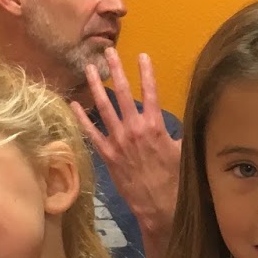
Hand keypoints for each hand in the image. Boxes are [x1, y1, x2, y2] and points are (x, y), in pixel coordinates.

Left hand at [72, 49, 181, 238]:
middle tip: (108, 52)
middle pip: (123, 93)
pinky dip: (83, 118)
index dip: (147, 72)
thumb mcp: (183, 153)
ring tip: (90, 69)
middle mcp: (134, 129)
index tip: (142, 55)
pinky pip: (91, 133)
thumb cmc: (175, 181)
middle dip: (116, 70)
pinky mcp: (107, 154)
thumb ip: (177, 133)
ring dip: (96, 87)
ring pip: (104, 108)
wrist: (159, 205)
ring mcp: (118, 141)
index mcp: (155, 126)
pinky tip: (75, 104)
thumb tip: (182, 122)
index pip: (151, 92)